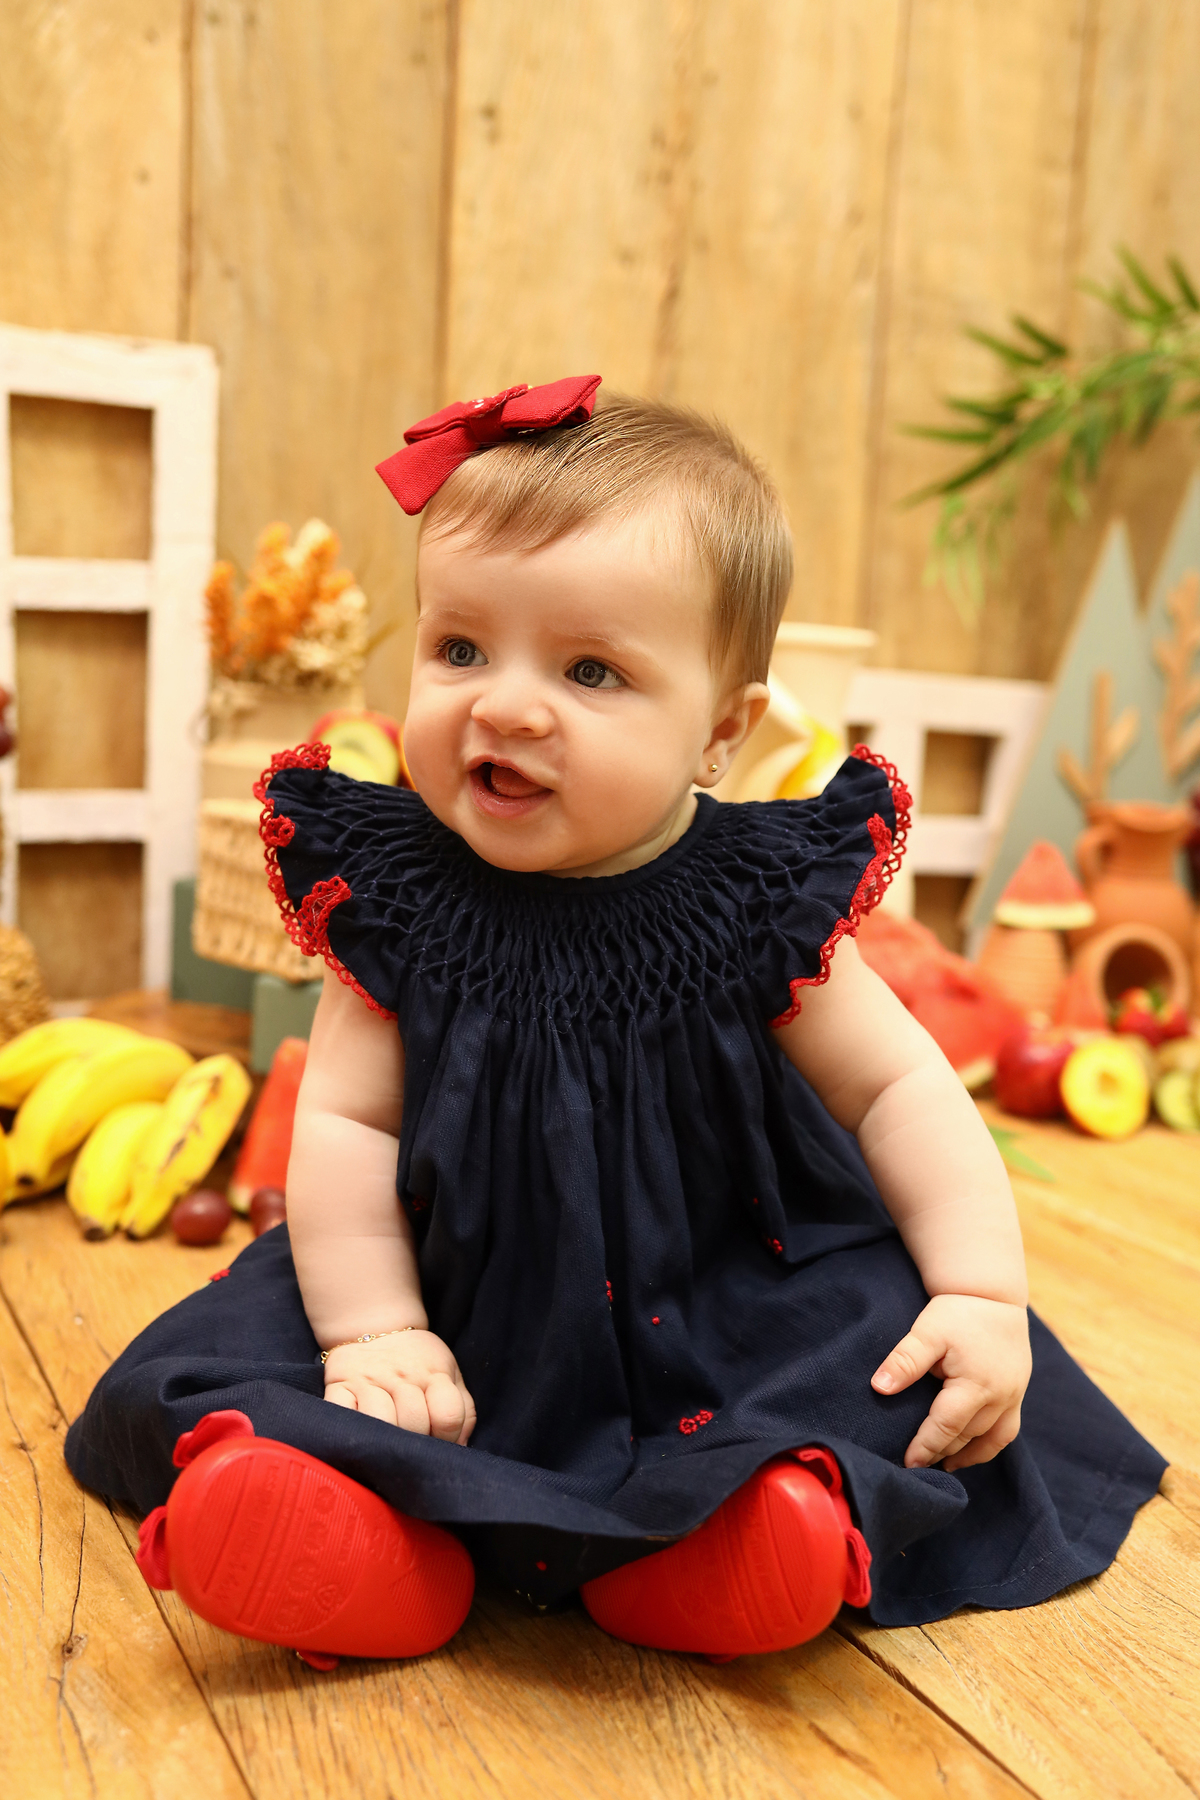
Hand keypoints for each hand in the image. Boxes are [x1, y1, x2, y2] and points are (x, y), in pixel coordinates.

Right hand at [323, 1329, 476, 1444]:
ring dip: (387, 1440)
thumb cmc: (417, 1360)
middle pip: (415, 1423)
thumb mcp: (448, 1373)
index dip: (448, 1439)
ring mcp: (368, 1381)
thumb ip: (462, 1409)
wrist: (374, 1325)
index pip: (448, 1416)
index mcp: (434, 1373)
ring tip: (389, 1445)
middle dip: (416, 1445)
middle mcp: (402, 1376)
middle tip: (412, 1447)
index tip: (439, 1444)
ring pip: (381, 1422)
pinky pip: (343, 1415)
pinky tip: (361, 1435)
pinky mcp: (339, 1387)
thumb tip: (460, 1447)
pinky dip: (351, 1430)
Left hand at [871, 1294, 1030, 1471]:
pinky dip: (988, 1446)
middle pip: (966, 1436)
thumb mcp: (927, 1331)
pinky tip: (970, 1450)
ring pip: (991, 1439)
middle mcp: (1000, 1397)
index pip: (946, 1426)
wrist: (992, 1293)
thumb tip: (880, 1388)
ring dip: (966, 1455)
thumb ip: (905, 1361)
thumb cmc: (957, 1311)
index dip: (925, 1447)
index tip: (908, 1463)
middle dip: (941, 1452)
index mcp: (975, 1384)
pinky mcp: (1019, 1393)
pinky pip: (1007, 1431)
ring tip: (942, 1464)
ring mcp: (1014, 1397)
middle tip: (917, 1467)